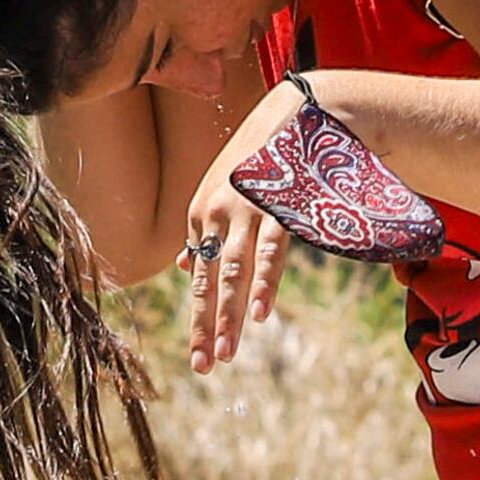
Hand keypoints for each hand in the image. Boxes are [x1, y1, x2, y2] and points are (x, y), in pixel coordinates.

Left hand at [176, 81, 307, 374]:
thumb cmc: (258, 156)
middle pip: (210, 282)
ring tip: (225, 353)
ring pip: (234, 272)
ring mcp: (247, 210)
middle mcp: (216, 214)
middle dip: (206, 327)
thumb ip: (206, 230)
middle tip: (204, 367)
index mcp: (200, 214)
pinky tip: (259, 314)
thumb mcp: (222, 190)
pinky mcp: (279, 206)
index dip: (200, 319)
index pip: (199, 279)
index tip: (201, 355)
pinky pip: (270, 252)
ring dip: (229, 315)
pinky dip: (263, 284)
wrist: (292, 112)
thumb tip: (187, 266)